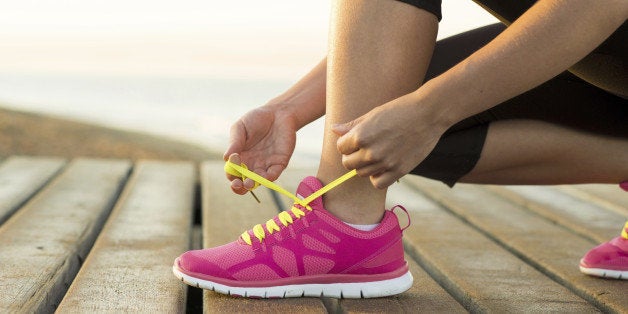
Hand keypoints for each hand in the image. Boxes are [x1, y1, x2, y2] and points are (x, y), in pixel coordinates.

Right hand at [223, 106, 296, 194]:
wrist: (278, 113)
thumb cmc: (256, 119)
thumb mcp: (241, 127)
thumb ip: (235, 142)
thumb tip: (225, 158)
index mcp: (240, 157)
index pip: (233, 172)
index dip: (230, 174)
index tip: (231, 166)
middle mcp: (251, 165)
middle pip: (243, 182)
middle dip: (239, 187)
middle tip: (237, 184)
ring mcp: (265, 165)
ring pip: (257, 181)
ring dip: (252, 185)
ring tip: (248, 183)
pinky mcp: (279, 163)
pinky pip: (273, 174)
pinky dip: (268, 178)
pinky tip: (264, 177)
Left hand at [332, 92, 448, 188]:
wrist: (429, 113)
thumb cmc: (400, 110)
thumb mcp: (373, 114)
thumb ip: (352, 125)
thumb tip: (334, 130)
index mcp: (361, 135)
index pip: (341, 148)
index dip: (346, 144)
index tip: (356, 140)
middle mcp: (370, 152)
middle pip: (348, 163)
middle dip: (353, 156)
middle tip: (365, 148)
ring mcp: (385, 163)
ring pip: (362, 173)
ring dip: (365, 166)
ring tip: (377, 154)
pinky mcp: (399, 170)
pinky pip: (378, 183)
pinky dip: (378, 177)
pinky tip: (383, 166)